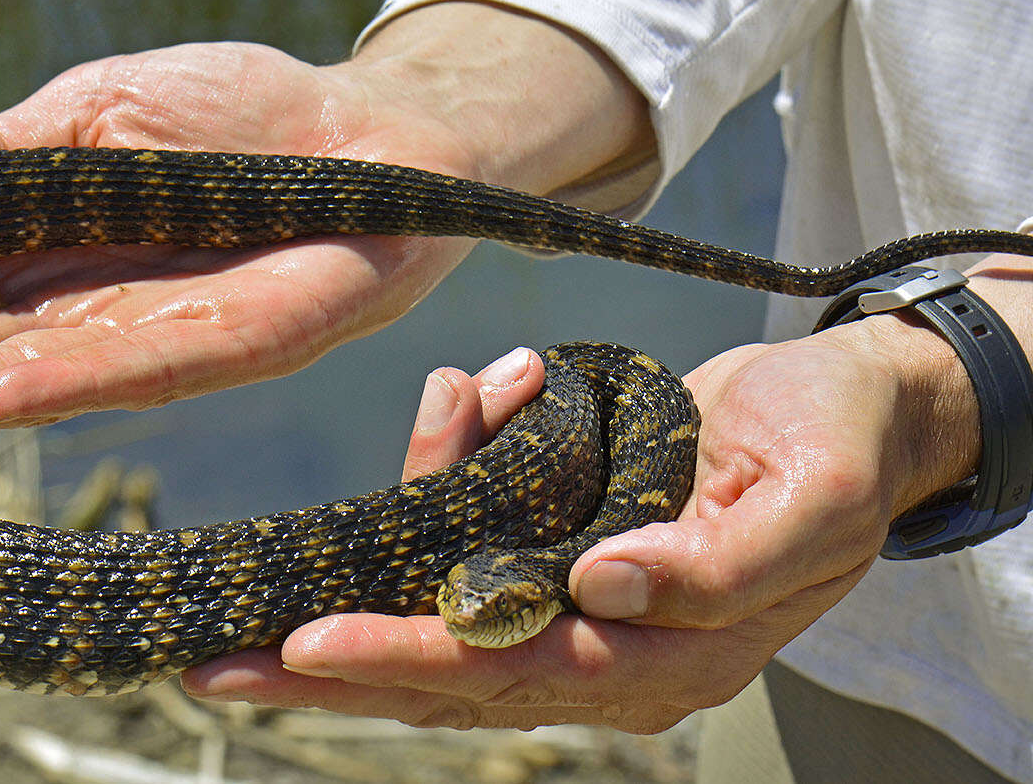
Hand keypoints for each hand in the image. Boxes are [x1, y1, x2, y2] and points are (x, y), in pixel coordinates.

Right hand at [0, 1, 652, 449]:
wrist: (377, 124)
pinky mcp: (250, 336)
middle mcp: (107, 310)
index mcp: (63, 256)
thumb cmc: (240, 109)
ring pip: (54, 369)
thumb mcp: (94, 110)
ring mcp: (176, 331)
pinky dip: (78, 376)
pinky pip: (157, 362)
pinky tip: (2, 392)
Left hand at [181, 311, 981, 731]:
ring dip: (387, 548)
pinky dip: (447, 476)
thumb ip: (713, 566)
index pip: (510, 671)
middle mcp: (608, 649)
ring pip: (445, 607)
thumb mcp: (808, 499)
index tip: (308, 646)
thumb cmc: (833, 447)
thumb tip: (601, 589)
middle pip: (445, 673)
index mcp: (668, 653)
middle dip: (330, 667)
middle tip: (216, 662)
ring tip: (433, 419)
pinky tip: (466, 400)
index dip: (405, 660)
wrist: (857, 411)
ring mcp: (581, 608)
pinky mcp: (563, 557)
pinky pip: (474, 540)